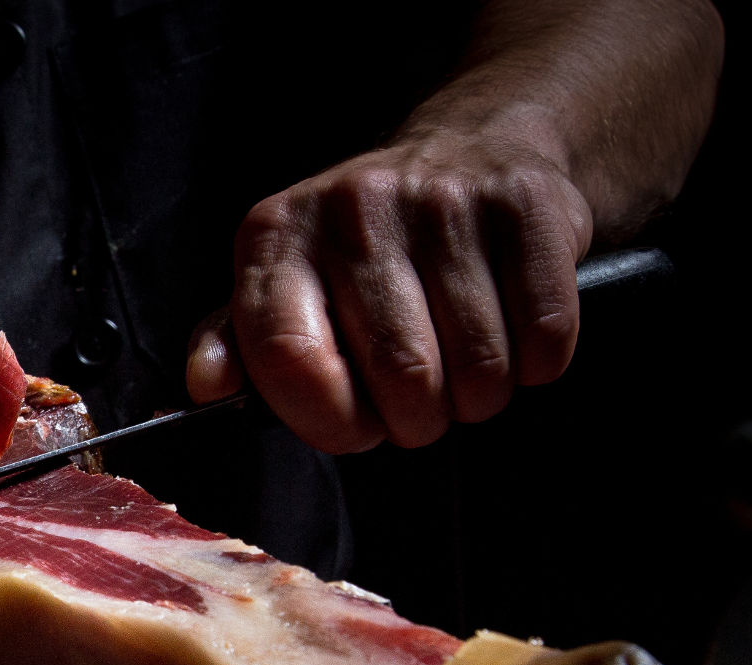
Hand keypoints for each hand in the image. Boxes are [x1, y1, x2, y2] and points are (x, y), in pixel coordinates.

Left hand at [187, 129, 593, 452]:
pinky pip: (544, 336)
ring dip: (478, 398)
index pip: (289, 356)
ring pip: (478, 366)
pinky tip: (511, 336)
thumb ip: (239, 343)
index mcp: (276, 236)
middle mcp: (352, 207)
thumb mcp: (283, 286)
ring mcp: (442, 199)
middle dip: (415, 420)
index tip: (352, 427)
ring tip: (462, 371)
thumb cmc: (362, 251)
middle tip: (416, 404)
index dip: (328, 419)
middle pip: (399, 374)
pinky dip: (535, 363)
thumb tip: (207, 385)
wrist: (470, 151)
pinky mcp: (524, 204)